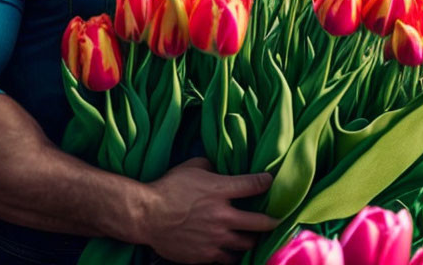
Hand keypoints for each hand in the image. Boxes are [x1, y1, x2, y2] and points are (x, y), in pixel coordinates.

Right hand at [142, 157, 280, 263]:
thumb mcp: (191, 167)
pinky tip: (232, 250)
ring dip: (251, 240)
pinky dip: (232, 255)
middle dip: (271, 221)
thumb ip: (210, 167)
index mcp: (220, 190)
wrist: (147, 216)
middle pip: (261, 223)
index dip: (267, 182)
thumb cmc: (168, 188)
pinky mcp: (206, 255)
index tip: (270, 182)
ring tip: (252, 237)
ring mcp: (216, 238)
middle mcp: (223, 216)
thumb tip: (219, 168)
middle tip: (275, 220)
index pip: (255, 185)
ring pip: (247, 244)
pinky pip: (228, 259)